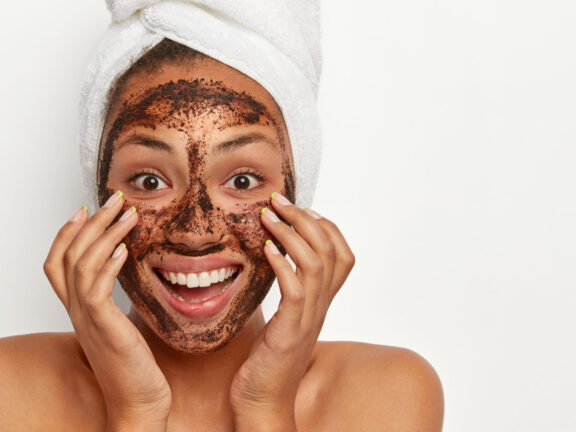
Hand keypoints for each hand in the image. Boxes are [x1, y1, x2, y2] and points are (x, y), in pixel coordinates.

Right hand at [43, 191, 170, 431]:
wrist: (137, 405)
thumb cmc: (133, 367)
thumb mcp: (118, 326)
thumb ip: (112, 302)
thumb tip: (124, 274)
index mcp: (78, 310)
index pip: (56, 264)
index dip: (65, 234)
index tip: (84, 209)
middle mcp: (77, 312)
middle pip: (68, 255)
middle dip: (90, 222)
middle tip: (113, 199)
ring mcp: (88, 320)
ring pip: (82, 265)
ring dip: (105, 234)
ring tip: (127, 214)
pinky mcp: (104, 329)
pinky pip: (96, 290)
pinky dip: (108, 265)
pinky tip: (124, 250)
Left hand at [229, 193, 354, 430]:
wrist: (262, 402)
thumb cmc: (267, 361)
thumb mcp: (282, 319)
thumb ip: (287, 292)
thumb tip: (274, 261)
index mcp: (321, 303)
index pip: (342, 254)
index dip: (326, 226)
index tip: (299, 209)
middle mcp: (321, 307)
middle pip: (331, 250)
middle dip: (305, 218)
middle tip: (278, 201)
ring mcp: (308, 319)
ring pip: (316, 263)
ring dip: (291, 233)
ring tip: (268, 216)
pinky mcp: (289, 331)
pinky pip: (294, 290)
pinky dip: (281, 264)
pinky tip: (265, 249)